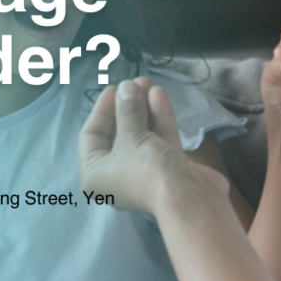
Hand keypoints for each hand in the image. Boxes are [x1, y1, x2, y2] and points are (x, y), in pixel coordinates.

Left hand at [78, 77, 227, 215]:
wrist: (188, 198)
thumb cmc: (147, 169)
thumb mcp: (131, 136)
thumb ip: (127, 109)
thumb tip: (126, 87)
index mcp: (95, 174)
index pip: (91, 135)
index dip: (102, 109)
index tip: (114, 87)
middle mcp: (116, 175)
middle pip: (118, 133)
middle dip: (126, 105)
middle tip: (135, 81)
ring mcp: (144, 172)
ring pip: (140, 134)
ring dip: (144, 108)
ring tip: (148, 82)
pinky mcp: (167, 168)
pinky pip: (158, 139)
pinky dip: (158, 118)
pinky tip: (159, 94)